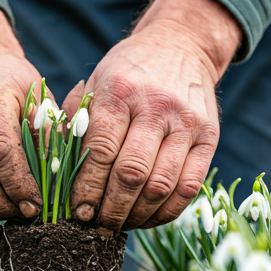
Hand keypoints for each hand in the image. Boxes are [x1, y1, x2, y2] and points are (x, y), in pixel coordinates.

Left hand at [67, 0, 240, 230]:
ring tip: (119, 225)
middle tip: (97, 225)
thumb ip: (77, 122)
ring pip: (161, 185)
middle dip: (110, 209)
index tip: (77, 210)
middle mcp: (155, 107)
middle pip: (131, 174)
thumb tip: (60, 172)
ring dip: (137, 215)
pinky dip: (167, 211)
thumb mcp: (96, 83)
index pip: (100, 151)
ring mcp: (187, 123)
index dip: (87, 188)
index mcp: (119, 92)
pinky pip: (189, 187)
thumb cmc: (127, 72)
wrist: (180, 45)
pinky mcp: (210, 137)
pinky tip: (148, 218)